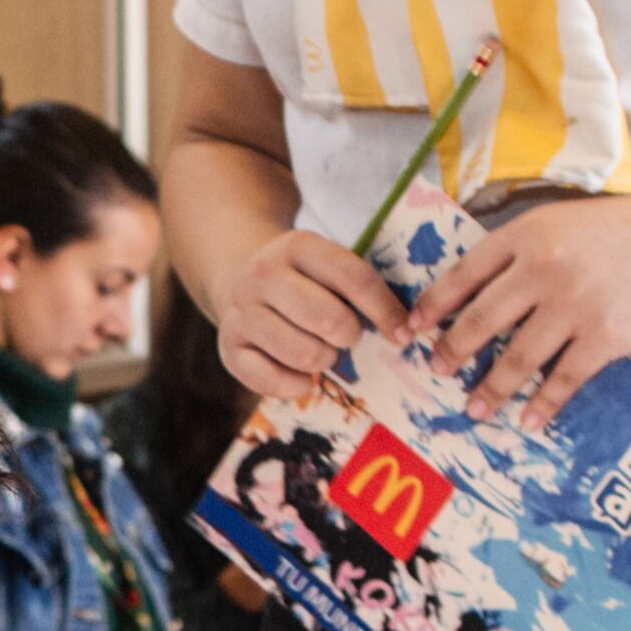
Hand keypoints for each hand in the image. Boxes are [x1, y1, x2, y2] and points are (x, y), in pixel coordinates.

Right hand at [214, 228, 402, 400]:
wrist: (238, 280)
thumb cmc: (302, 280)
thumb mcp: (327, 266)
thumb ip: (362, 288)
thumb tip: (403, 331)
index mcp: (297, 245)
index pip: (354, 278)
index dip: (386, 311)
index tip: (402, 334)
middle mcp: (264, 274)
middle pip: (329, 319)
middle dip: (349, 336)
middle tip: (345, 336)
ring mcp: (241, 311)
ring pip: (304, 354)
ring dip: (324, 360)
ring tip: (321, 350)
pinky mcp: (227, 347)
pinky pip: (272, 381)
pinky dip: (297, 384)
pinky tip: (302, 375)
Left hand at [403, 196, 630, 429]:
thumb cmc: (630, 232)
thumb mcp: (568, 221)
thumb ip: (524, 249)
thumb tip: (478, 289)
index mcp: (530, 234)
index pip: (465, 272)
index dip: (434, 305)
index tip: (412, 328)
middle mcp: (545, 269)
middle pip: (481, 319)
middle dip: (452, 351)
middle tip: (436, 370)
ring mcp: (575, 306)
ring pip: (516, 357)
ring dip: (491, 387)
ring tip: (474, 408)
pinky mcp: (606, 338)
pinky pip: (562, 379)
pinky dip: (543, 403)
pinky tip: (530, 419)